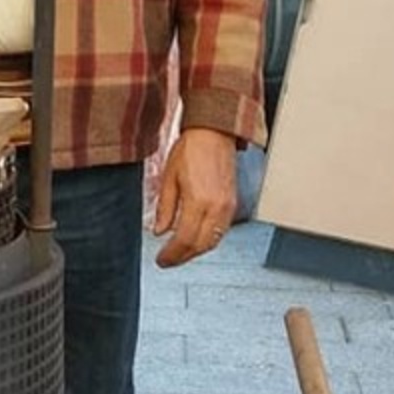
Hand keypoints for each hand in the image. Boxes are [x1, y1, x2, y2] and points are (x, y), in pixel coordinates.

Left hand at [151, 127, 238, 267]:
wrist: (214, 133)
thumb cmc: (191, 148)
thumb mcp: (169, 178)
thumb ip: (165, 208)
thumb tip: (159, 231)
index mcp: (199, 201)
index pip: (184, 240)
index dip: (172, 254)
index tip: (161, 260)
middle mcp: (217, 207)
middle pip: (200, 245)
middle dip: (183, 257)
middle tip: (168, 260)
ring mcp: (228, 207)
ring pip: (213, 241)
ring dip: (196, 251)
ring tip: (180, 253)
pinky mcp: (233, 203)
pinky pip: (221, 231)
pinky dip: (208, 240)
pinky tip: (196, 239)